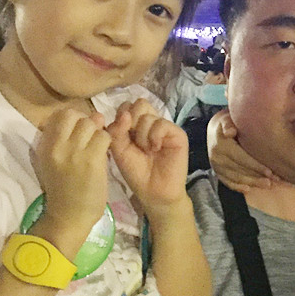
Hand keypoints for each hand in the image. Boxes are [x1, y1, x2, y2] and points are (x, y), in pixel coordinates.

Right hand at [33, 106, 110, 235]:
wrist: (68, 217)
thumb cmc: (63, 189)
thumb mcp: (54, 160)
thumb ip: (65, 138)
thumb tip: (91, 116)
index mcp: (44, 145)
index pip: (59, 114)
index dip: (74, 118)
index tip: (78, 130)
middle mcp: (56, 145)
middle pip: (75, 114)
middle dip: (86, 122)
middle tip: (90, 137)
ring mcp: (74, 151)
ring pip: (92, 123)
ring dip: (99, 132)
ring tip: (97, 148)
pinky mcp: (92, 159)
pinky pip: (104, 136)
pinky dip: (107, 143)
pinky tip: (104, 156)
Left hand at [107, 99, 189, 217]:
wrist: (153, 192)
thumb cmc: (136, 172)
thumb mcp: (119, 151)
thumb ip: (117, 131)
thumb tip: (125, 113)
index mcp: (135, 125)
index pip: (127, 106)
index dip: (121, 117)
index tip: (120, 134)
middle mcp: (151, 123)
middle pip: (139, 103)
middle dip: (131, 121)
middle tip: (133, 140)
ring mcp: (164, 127)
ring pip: (147, 115)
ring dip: (141, 135)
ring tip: (146, 150)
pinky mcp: (177, 133)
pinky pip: (161, 124)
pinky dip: (154, 136)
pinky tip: (156, 149)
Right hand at [206, 110, 279, 190]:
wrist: (214, 130)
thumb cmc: (226, 122)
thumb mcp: (226, 119)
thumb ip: (228, 124)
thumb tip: (230, 131)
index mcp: (221, 145)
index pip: (241, 158)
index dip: (256, 166)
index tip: (270, 171)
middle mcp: (217, 158)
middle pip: (240, 170)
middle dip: (257, 176)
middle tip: (274, 180)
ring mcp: (216, 167)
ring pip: (236, 178)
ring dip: (252, 183)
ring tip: (268, 185)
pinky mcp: (217, 172)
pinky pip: (228, 182)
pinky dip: (238, 187)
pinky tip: (249, 189)